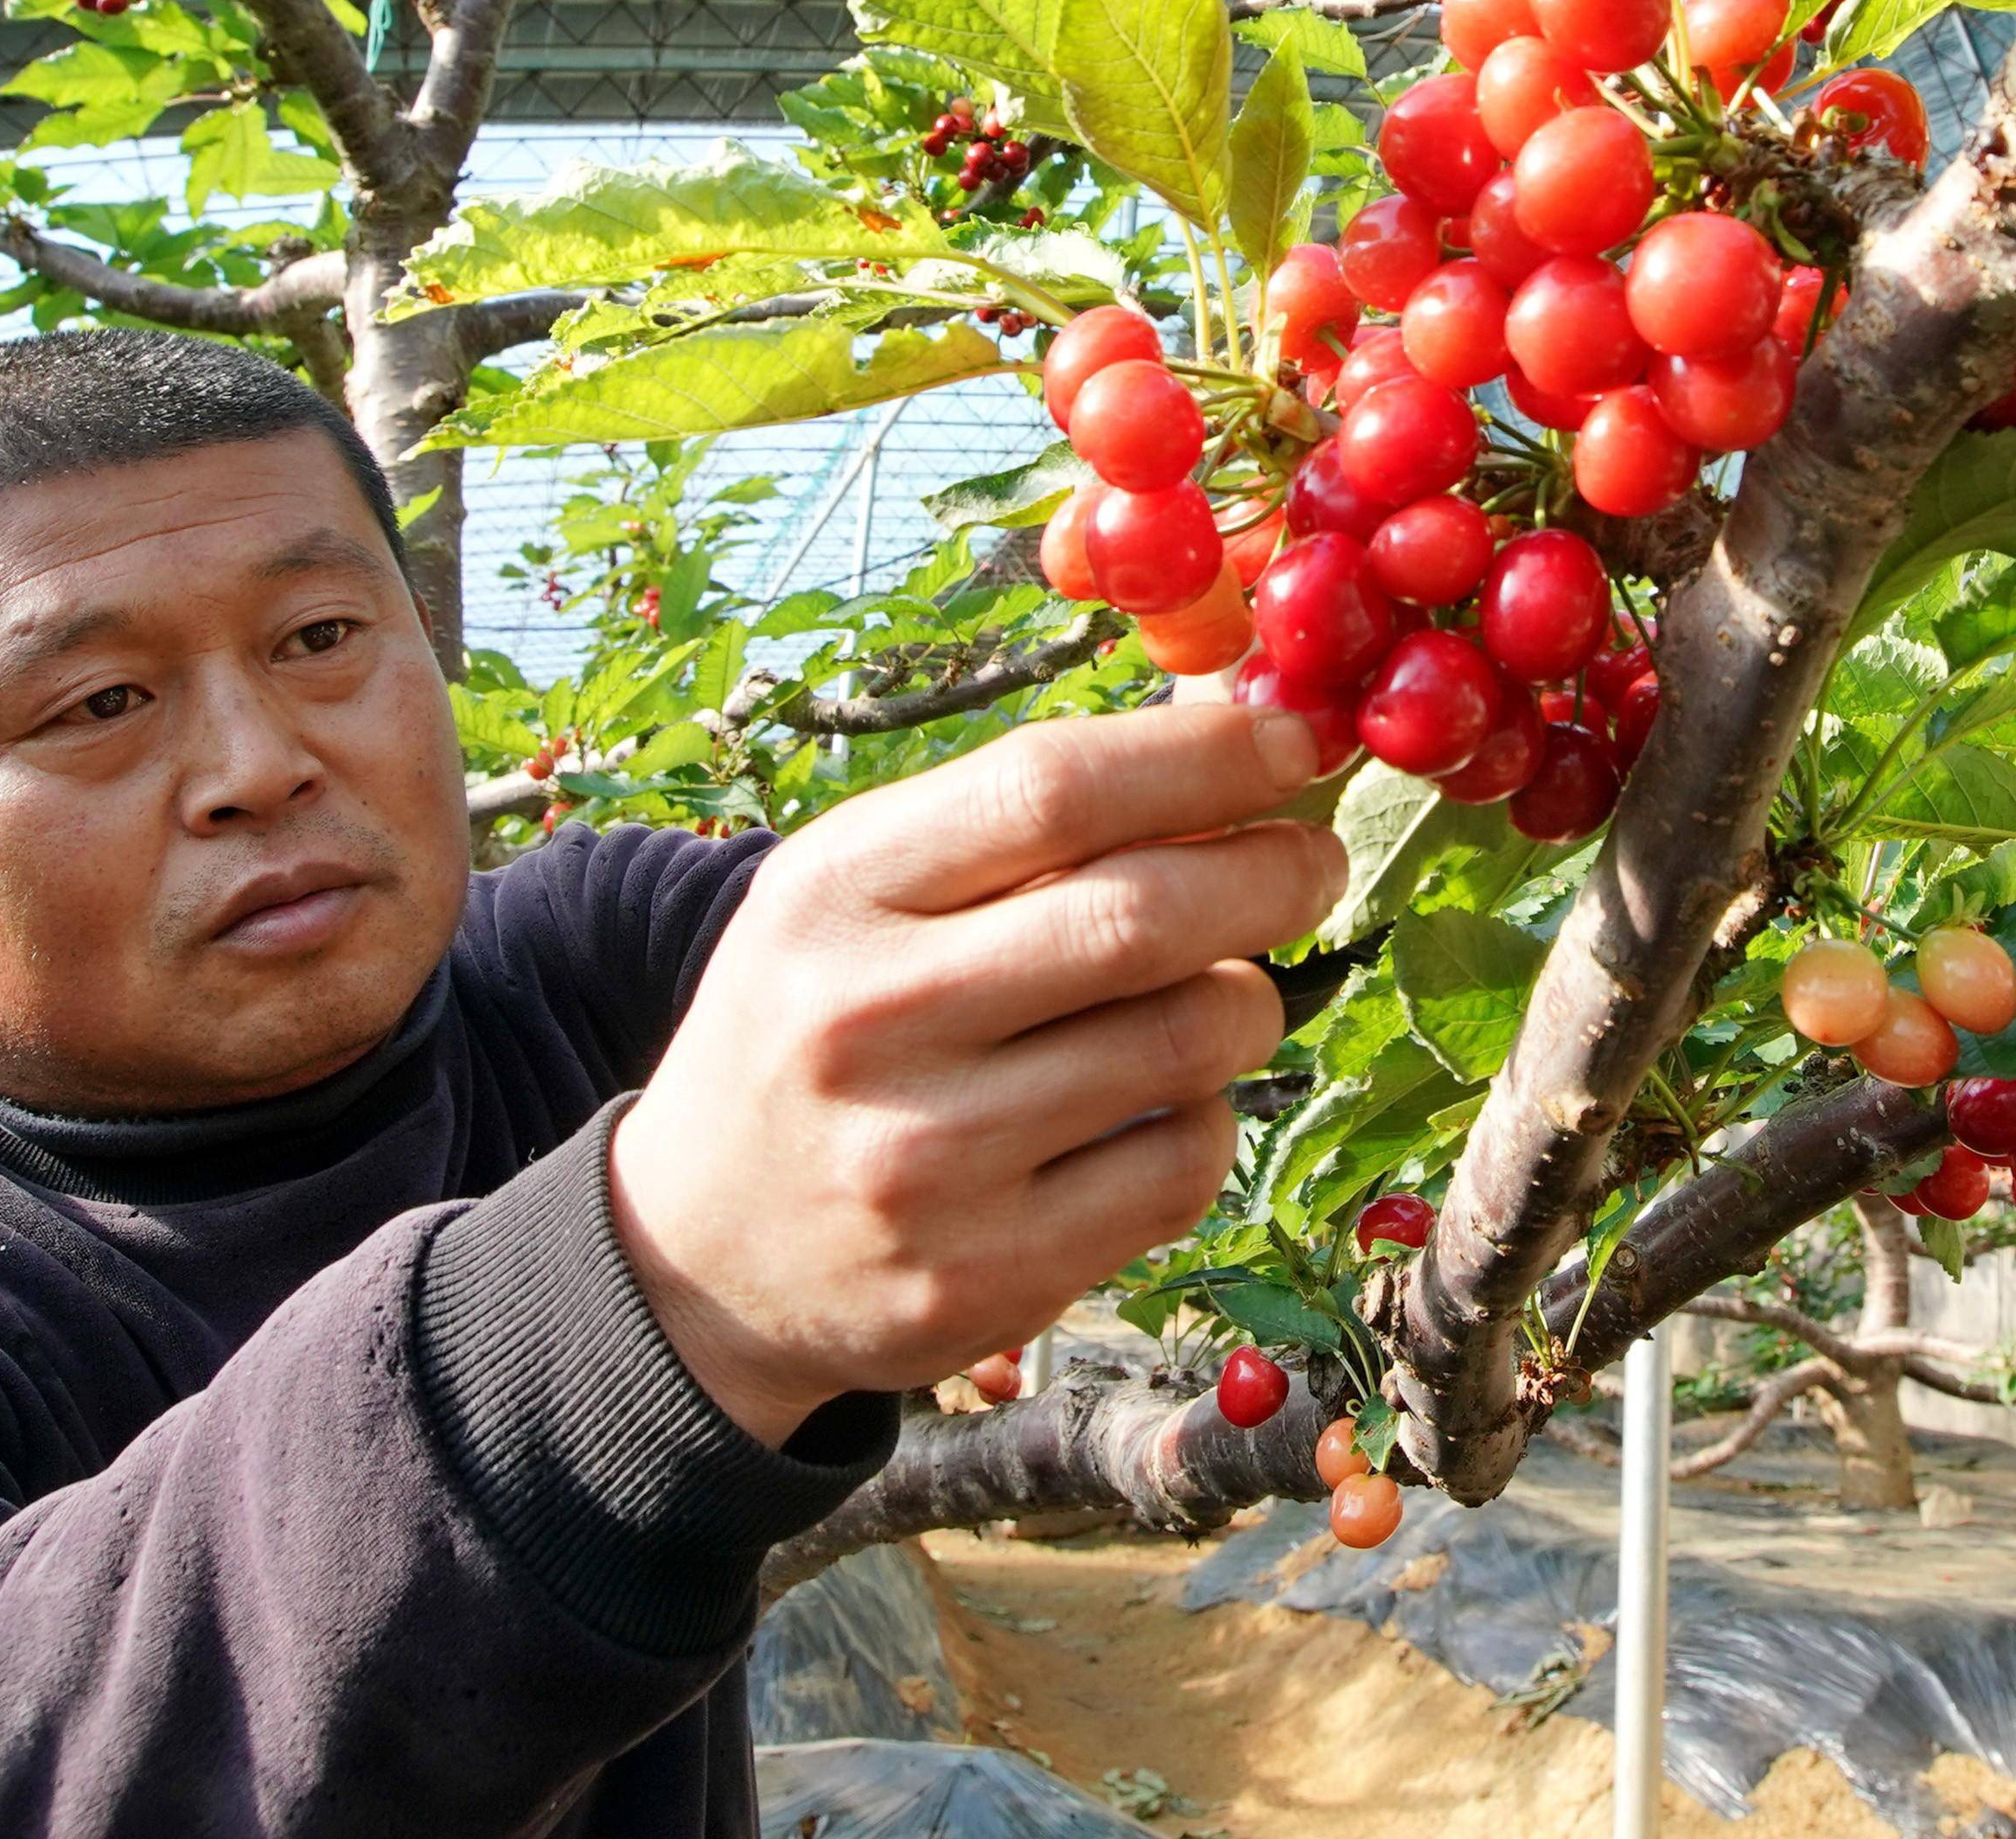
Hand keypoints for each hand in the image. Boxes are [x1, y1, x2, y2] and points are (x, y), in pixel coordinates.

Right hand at [608, 706, 1341, 1445]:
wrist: (703, 1254)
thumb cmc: (816, 1028)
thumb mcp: (855, 897)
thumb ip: (1011, 825)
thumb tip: (1228, 742)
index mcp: (833, 893)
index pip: (1047, 790)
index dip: (1198, 756)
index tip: (1288, 740)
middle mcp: (870, 1022)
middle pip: (1140, 917)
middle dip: (1270, 872)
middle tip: (1312, 860)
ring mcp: (930, 1162)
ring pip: (1188, 1042)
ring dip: (1245, 1000)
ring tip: (1218, 991)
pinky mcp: (991, 1275)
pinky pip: (1183, 1165)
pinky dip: (1206, 1118)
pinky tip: (1159, 1106)